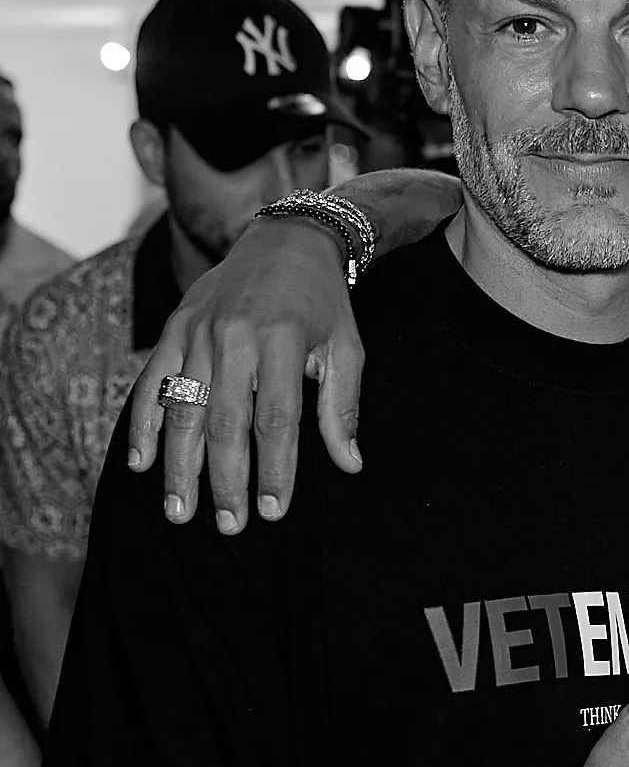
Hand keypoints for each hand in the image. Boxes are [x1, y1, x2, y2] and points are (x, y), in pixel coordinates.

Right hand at [126, 168, 456, 531]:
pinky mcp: (174, 327)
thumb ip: (342, 407)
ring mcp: (198, 331)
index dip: (274, 470)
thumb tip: (350, 465)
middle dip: (226, 480)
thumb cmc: (323, 304)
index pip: (277, 420)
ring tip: (181, 512)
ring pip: (183, 409)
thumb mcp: (347, 348)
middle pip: (226, 422)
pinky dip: (143, 423)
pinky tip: (141, 463)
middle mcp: (235, 337)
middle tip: (229, 526)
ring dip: (179, 466)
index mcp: (284, 342)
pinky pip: (153, 382)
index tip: (272, 511)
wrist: (286, 239)